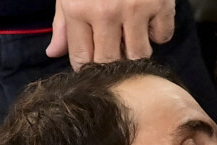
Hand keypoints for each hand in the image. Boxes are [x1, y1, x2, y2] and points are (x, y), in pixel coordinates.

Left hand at [47, 0, 175, 69]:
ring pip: (139, 56)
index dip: (89, 67)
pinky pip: (162, 36)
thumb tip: (54, 53)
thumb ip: (63, 23)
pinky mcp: (160, 4)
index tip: (94, 62)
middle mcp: (106, 13)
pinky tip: (149, 20)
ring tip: (132, 36)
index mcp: (79, 10)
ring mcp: (135, 9)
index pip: (82, 60)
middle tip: (115, 51)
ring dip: (137, 51)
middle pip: (111, 63)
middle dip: (113, 63)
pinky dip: (158, 32)